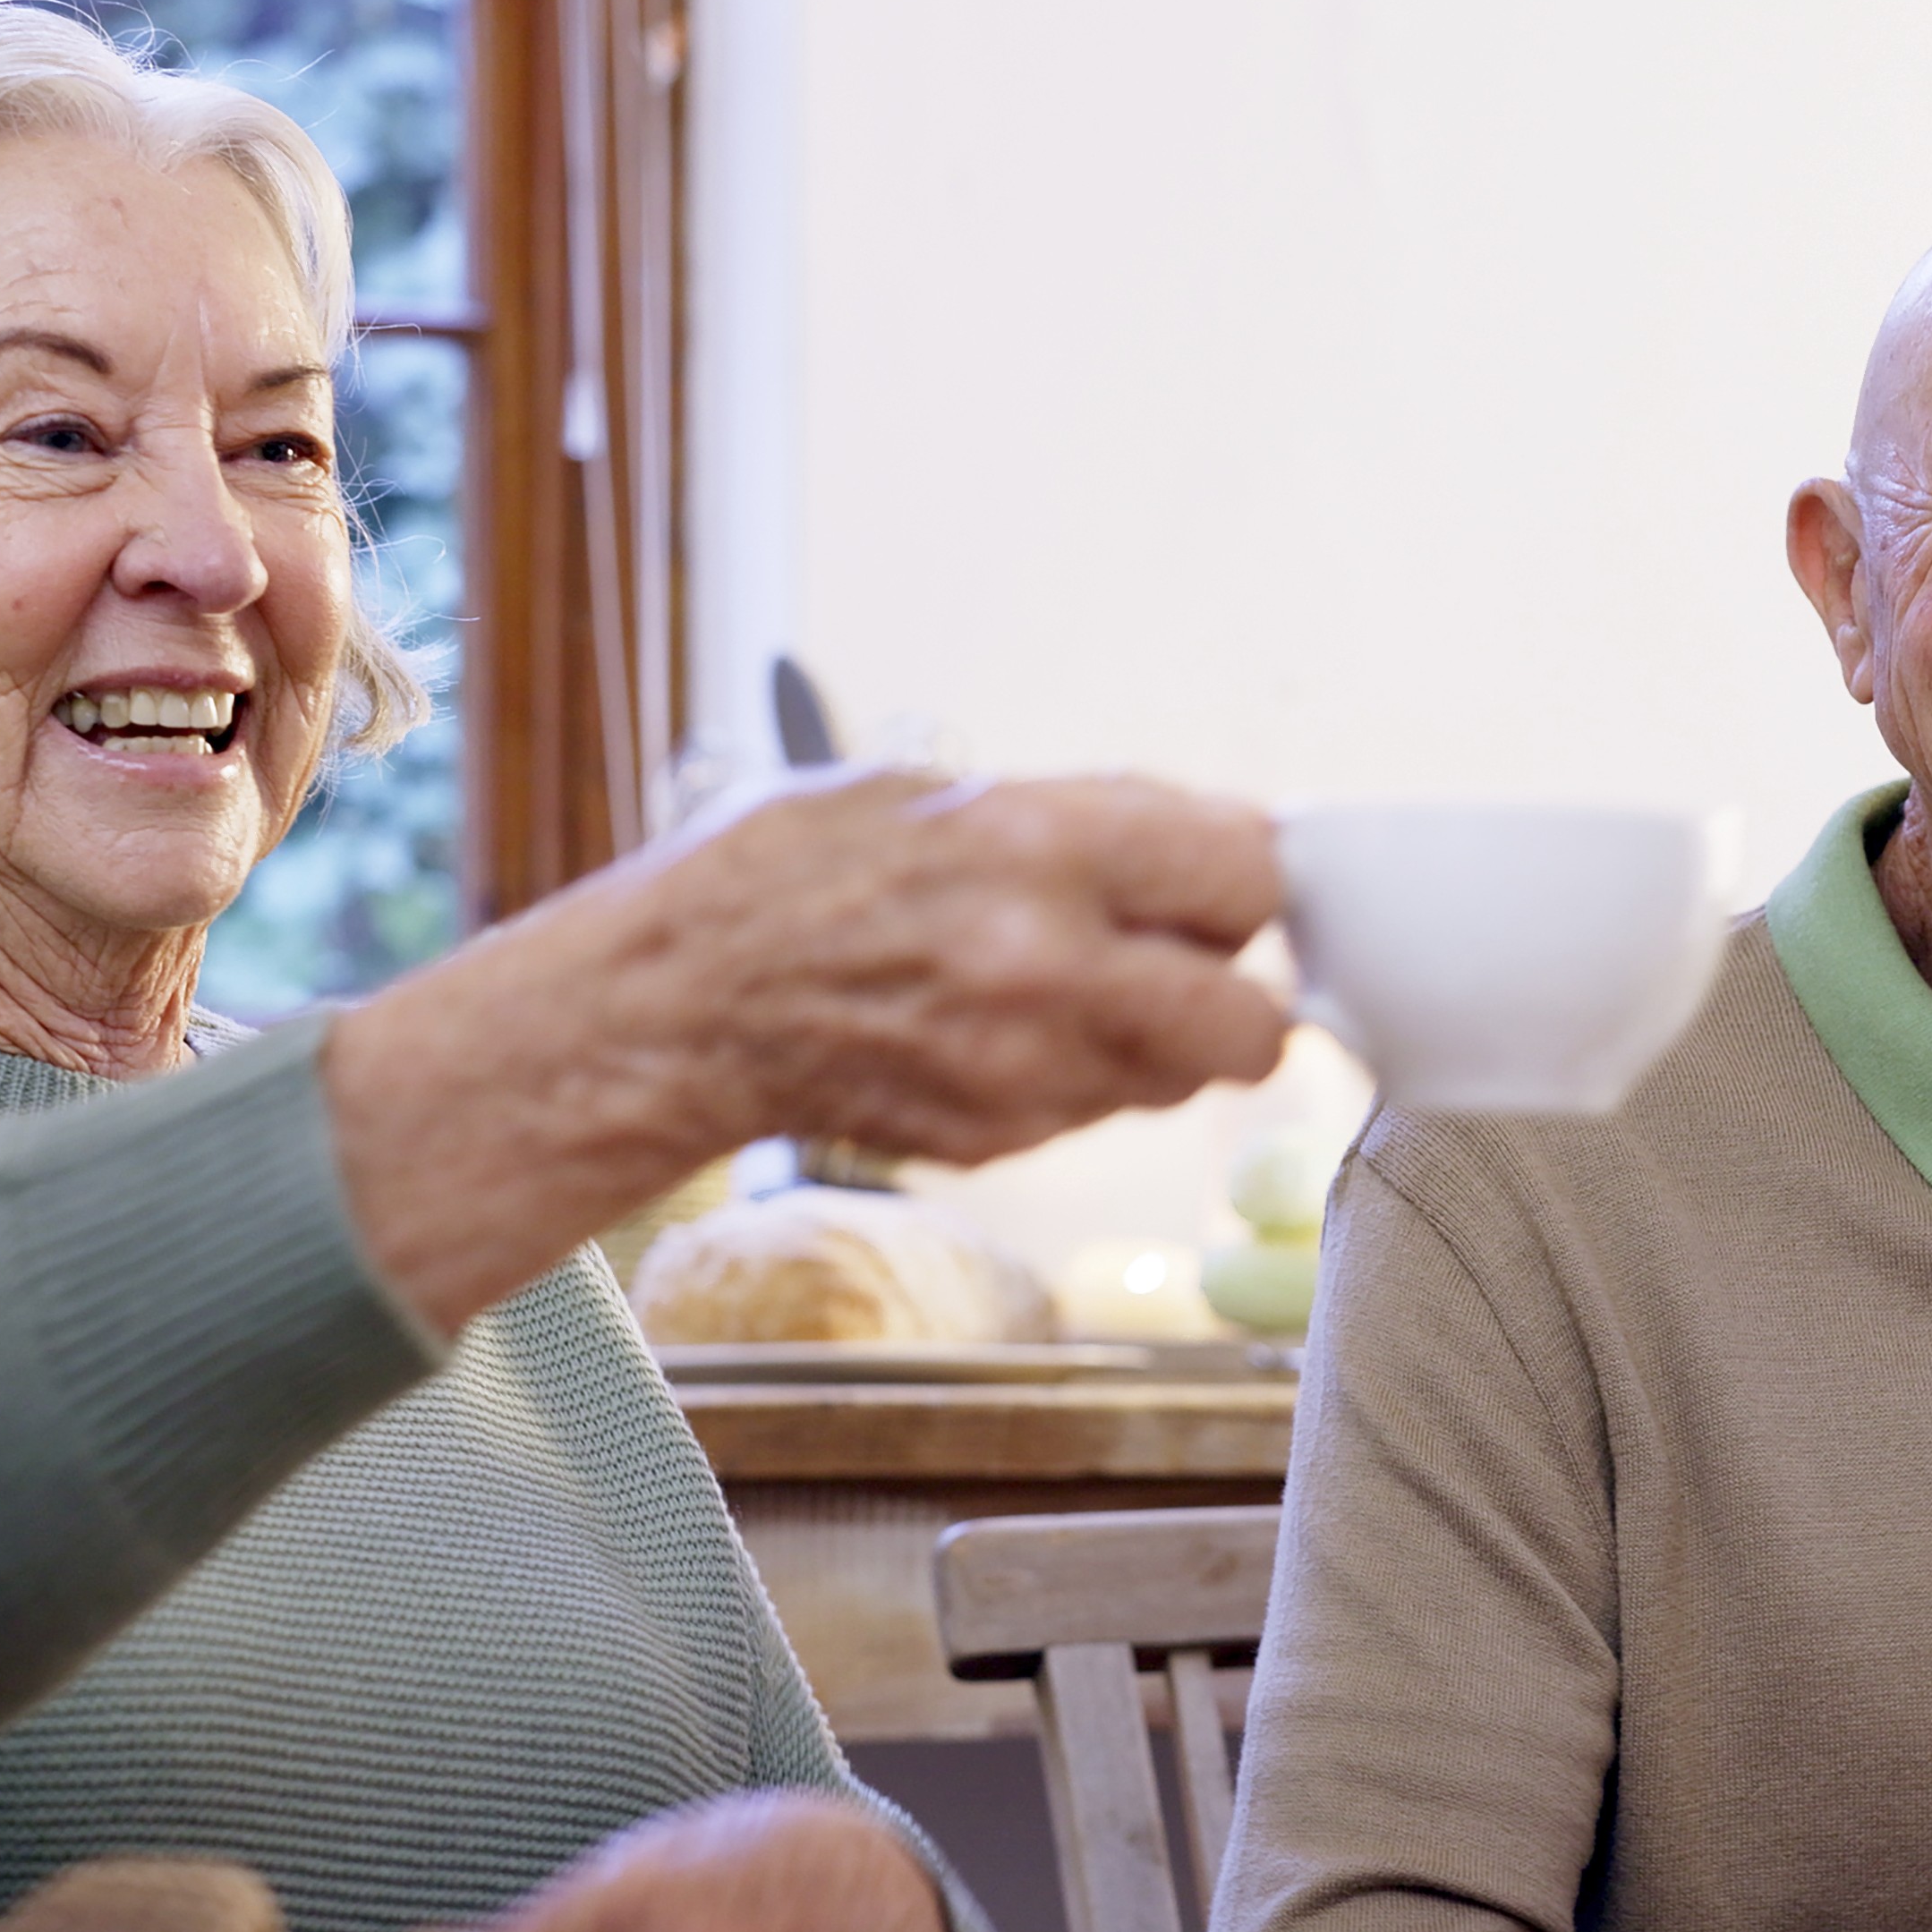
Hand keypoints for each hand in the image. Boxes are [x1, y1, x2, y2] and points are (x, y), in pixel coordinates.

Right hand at [593, 770, 1297, 1164]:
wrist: (677, 1001)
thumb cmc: (789, 871)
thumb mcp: (939, 792)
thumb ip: (1086, 823)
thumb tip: (1208, 845)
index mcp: (1040, 848)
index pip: (1252, 877)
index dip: (1252, 882)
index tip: (1232, 882)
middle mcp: (1048, 970)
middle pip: (1254, 1022)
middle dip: (1237, 993)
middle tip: (1190, 960)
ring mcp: (1024, 1073)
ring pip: (1181, 1079)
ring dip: (1158, 1040)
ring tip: (1066, 988)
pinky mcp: (998, 1138)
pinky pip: (1097, 1110)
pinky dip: (1079, 1076)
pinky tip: (998, 1031)